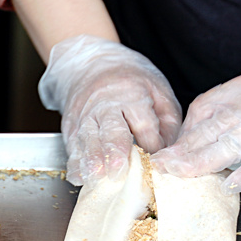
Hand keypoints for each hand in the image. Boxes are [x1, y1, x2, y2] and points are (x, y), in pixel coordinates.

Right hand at [39, 34, 181, 186]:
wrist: (92, 64)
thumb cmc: (131, 82)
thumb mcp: (159, 91)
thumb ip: (168, 122)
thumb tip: (169, 154)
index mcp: (133, 95)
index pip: (144, 125)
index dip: (153, 146)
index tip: (159, 163)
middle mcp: (106, 105)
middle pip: (111, 129)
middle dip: (114, 150)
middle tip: (118, 170)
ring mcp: (85, 115)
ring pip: (88, 138)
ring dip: (91, 158)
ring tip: (95, 176)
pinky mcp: (71, 125)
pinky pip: (72, 145)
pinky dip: (74, 162)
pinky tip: (78, 177)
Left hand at [154, 8, 240, 192]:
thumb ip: (221, 109)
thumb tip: (191, 136)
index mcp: (232, 93)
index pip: (198, 114)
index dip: (181, 136)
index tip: (166, 154)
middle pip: (208, 131)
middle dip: (181, 150)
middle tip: (160, 166)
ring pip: (231, 145)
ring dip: (203, 161)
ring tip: (181, 175)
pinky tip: (231, 184)